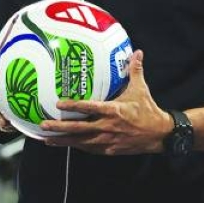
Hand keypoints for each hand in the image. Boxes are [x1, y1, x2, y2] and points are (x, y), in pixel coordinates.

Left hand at [42, 50, 172, 154]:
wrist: (159, 134)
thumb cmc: (148, 110)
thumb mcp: (141, 89)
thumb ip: (135, 70)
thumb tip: (136, 52)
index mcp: (113, 110)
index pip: (89, 108)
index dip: (73, 106)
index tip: (58, 104)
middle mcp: (107, 126)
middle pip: (79, 129)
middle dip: (59, 128)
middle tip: (44, 125)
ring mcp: (107, 140)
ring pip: (81, 142)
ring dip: (63, 141)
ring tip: (47, 140)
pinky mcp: (110, 150)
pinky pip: (90, 149)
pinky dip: (78, 147)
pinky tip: (67, 145)